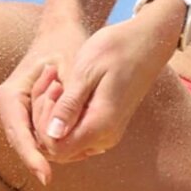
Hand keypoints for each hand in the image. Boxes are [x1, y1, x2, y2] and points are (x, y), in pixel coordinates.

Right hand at [0, 18, 85, 185]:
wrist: (60, 32)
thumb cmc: (66, 46)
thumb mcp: (72, 70)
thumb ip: (66, 102)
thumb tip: (57, 136)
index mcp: (8, 95)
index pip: (19, 135)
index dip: (32, 157)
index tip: (47, 177)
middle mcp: (4, 108)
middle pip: (25, 143)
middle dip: (51, 146)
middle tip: (84, 136)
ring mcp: (11, 115)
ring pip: (33, 142)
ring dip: (56, 136)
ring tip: (78, 110)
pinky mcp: (22, 118)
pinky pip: (38, 136)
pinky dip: (58, 133)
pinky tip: (77, 123)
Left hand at [39, 0, 184, 163]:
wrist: (147, 42)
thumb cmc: (116, 50)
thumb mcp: (86, 72)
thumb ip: (69, 106)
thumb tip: (52, 135)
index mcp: (100, 125)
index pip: (56, 148)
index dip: (43, 126)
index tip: (52, 92)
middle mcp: (105, 137)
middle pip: (59, 149)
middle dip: (44, 121)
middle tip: (52, 85)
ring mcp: (107, 134)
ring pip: (66, 141)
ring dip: (53, 117)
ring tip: (58, 84)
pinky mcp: (107, 126)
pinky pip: (77, 133)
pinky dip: (65, 116)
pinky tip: (66, 91)